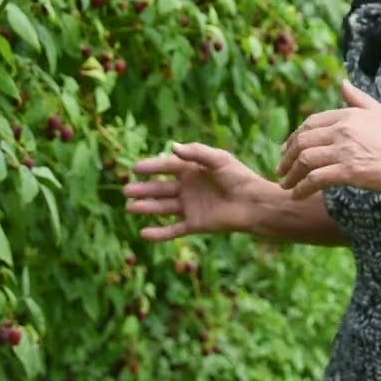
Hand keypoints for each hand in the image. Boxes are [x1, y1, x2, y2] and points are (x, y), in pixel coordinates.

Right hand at [123, 142, 264, 240]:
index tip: (135, 168)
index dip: (151, 167)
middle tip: (126, 190)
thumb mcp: (219, 159)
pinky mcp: (195, 224)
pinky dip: (159, 233)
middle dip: (143, 189)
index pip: (166, 167)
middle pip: (160, 188)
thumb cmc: (239, 178)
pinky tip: (143, 233)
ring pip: (163, 207)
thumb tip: (171, 146)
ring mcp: (190, 207)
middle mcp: (188, 188)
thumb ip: (196, 153)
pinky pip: (173, 230)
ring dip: (146, 208)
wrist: (254, 204)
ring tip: (130, 207)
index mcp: (192, 170)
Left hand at [277, 79, 380, 198]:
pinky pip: (315, 179)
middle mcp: (343, 129)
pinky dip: (302, 188)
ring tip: (285, 185)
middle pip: (302, 141)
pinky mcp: (349, 172)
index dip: (295, 137)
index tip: (287, 149)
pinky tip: (297, 196)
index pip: (310, 124)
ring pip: (305, 160)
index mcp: (348, 114)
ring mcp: (345, 150)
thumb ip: (358, 99)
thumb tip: (343, 82)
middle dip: (287, 156)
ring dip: (290, 174)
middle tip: (281, 170)